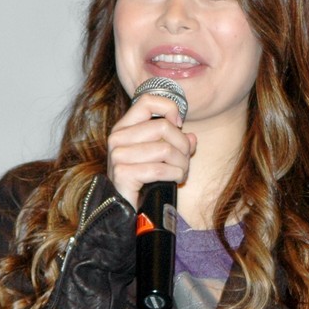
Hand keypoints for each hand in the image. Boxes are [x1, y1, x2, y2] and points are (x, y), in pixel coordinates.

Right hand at [107, 92, 197, 209]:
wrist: (125, 208)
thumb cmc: (144, 179)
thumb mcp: (161, 155)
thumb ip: (176, 142)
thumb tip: (191, 137)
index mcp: (125, 127)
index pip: (147, 101)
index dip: (169, 108)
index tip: (179, 124)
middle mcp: (117, 137)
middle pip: (164, 127)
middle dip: (183, 146)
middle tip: (185, 160)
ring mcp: (118, 155)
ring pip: (166, 149)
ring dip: (182, 163)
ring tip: (181, 172)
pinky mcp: (122, 173)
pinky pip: (161, 169)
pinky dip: (175, 175)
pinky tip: (175, 179)